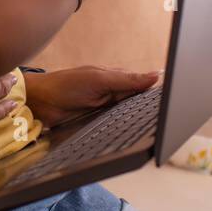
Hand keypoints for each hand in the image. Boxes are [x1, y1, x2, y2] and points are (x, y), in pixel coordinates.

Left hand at [24, 65, 161, 125]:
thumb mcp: (100, 79)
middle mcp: (111, 93)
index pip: (140, 84)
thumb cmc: (67, 85)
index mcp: (114, 78)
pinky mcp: (96, 123)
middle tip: (164, 120)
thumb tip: (156, 75)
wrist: (40, 103)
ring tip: (151, 130)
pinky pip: (113, 126)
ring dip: (133, 121)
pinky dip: (120, 128)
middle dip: (146, 109)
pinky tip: (130, 134)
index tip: (171, 100)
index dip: (153, 91)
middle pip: (135, 102)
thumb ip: (127, 80)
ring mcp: (104, 109)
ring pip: (126, 116)